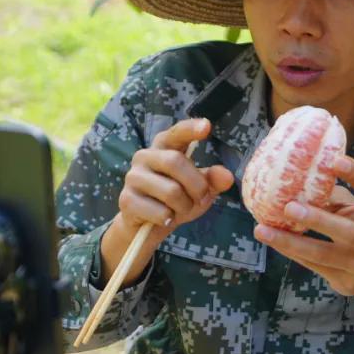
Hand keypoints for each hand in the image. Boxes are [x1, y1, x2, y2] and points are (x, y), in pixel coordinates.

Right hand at [103, 118, 232, 282]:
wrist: (147, 227)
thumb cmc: (176, 201)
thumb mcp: (199, 190)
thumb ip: (213, 181)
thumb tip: (227, 176)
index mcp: (164, 148)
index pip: (176, 134)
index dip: (190, 129)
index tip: (206, 126)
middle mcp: (144, 156)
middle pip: (176, 161)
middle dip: (197, 185)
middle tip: (201, 199)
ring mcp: (133, 177)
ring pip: (171, 190)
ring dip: (184, 206)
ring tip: (180, 210)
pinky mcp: (126, 200)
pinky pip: (159, 211)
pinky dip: (169, 219)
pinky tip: (164, 219)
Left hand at [252, 155, 353, 337]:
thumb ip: (335, 196)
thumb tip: (297, 173)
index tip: (335, 160)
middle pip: (348, 231)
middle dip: (318, 220)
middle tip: (289, 207)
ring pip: (322, 254)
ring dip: (290, 242)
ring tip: (262, 230)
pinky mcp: (344, 281)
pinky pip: (313, 265)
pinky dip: (290, 251)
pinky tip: (271, 240)